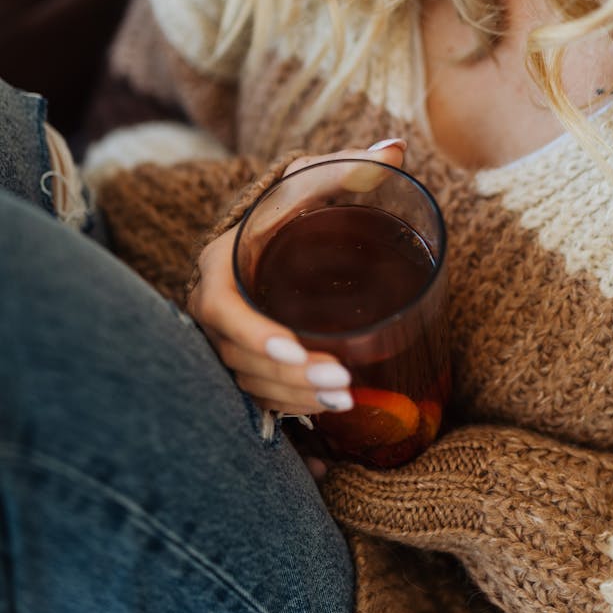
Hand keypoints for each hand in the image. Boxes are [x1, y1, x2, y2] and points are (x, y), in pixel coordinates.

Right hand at [187, 140, 406, 415]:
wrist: (268, 236)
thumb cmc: (290, 207)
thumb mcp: (310, 182)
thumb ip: (347, 167)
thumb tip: (395, 150)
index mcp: (221, 268)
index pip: (223, 312)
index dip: (253, 335)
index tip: (294, 350)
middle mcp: (217, 312)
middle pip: (239, 360)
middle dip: (288, 379)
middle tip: (341, 385)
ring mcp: (229, 346)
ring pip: (251, 387)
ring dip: (293, 402)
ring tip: (343, 404)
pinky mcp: (249, 369)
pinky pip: (261, 408)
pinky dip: (289, 436)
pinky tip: (324, 462)